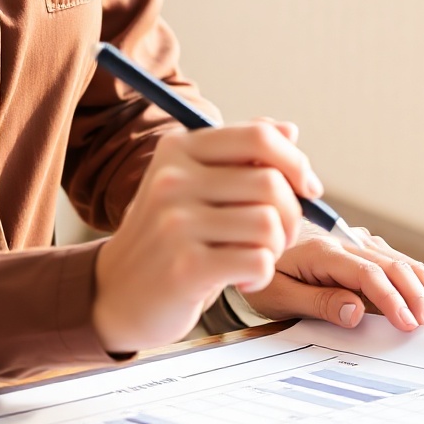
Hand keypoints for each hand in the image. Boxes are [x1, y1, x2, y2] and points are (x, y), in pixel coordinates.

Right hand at [92, 120, 316, 353]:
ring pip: (269, 224)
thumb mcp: (193, 185)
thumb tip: (289, 130)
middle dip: (292, 214)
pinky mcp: (185, 268)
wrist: (117, 293)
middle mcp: (172, 180)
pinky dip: (262, 275)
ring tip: (254, 258)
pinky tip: (242, 280)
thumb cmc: (167, 239)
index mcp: (178, 149)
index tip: (307, 188)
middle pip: (270, 182)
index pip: (258, 137)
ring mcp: (175, 224)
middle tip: (279, 237)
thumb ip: (238, 155)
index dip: (295, 162)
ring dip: (275, 248)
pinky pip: (258, 262)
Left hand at [245, 229, 423, 331]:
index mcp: (323, 250)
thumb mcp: (277, 294)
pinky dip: (423, 285)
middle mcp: (348, 240)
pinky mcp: (368, 248)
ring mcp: (361, 242)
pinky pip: (401, 264)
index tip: (408, 324)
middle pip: (395, 266)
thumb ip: (317, 301)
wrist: (261, 245)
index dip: (391, 298)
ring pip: (405, 263)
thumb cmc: (268, 274)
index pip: (368, 273)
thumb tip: (355, 311)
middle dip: (421, 298)